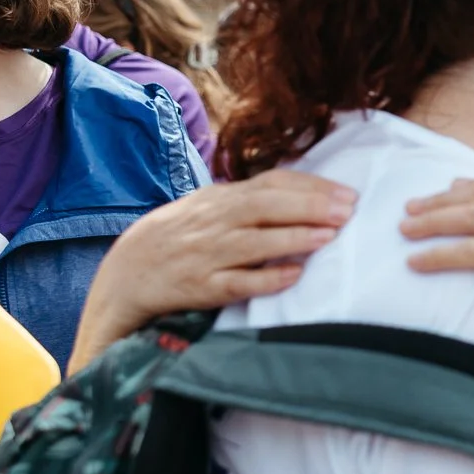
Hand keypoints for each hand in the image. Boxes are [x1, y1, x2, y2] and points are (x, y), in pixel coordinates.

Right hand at [69, 170, 353, 372]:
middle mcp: (213, 223)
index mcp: (219, 199)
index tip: (347, 194)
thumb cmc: (178, 237)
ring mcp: (205, 255)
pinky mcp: (200, 288)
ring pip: (254, 243)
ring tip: (330, 236)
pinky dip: (266, 279)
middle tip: (348, 211)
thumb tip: (303, 193)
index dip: (311, 187)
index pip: (270, 184)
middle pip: (264, 207)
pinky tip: (294, 275)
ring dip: (294, 238)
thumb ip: (250, 200)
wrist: (126, 274)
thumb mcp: (208, 208)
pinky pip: (237, 283)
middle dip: (309, 207)